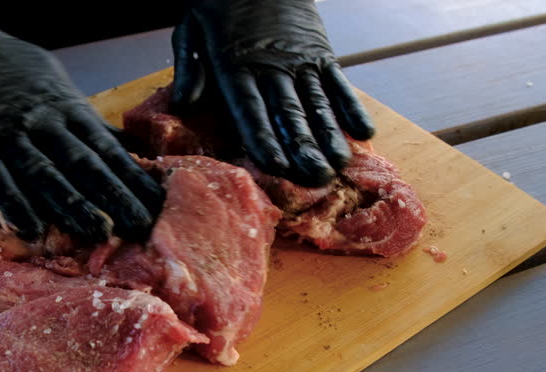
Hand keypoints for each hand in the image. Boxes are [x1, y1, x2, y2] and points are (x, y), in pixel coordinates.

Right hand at [0, 0, 163, 242]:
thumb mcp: (48, 82)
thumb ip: (83, 119)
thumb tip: (124, 144)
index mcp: (62, 107)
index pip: (105, 147)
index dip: (132, 178)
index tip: (157, 203)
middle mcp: (39, 120)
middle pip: (82, 163)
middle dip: (114, 196)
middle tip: (141, 226)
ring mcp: (1, 132)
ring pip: (42, 172)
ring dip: (71, 205)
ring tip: (97, 233)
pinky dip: (9, 204)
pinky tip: (28, 230)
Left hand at [171, 0, 374, 187]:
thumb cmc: (219, 3)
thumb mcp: (192, 28)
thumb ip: (189, 66)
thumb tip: (183, 105)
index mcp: (235, 65)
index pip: (250, 108)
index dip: (264, 137)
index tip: (275, 165)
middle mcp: (271, 66)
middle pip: (288, 113)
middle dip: (302, 148)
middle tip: (314, 180)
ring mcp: (300, 60)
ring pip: (316, 102)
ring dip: (328, 136)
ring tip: (338, 165)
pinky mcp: (320, 52)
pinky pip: (337, 82)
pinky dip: (350, 106)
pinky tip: (362, 132)